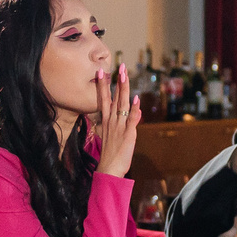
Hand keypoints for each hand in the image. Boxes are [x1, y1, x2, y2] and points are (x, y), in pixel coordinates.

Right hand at [93, 63, 142, 177]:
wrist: (109, 170)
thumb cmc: (110, 154)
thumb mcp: (112, 136)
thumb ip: (117, 123)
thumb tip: (124, 113)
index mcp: (107, 121)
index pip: (104, 99)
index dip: (103, 85)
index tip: (101, 71)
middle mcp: (112, 121)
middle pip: (113, 97)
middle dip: (116, 81)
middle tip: (119, 67)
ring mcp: (119, 127)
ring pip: (121, 104)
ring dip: (123, 89)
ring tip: (124, 75)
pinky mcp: (128, 134)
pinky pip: (131, 120)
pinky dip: (134, 110)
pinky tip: (136, 100)